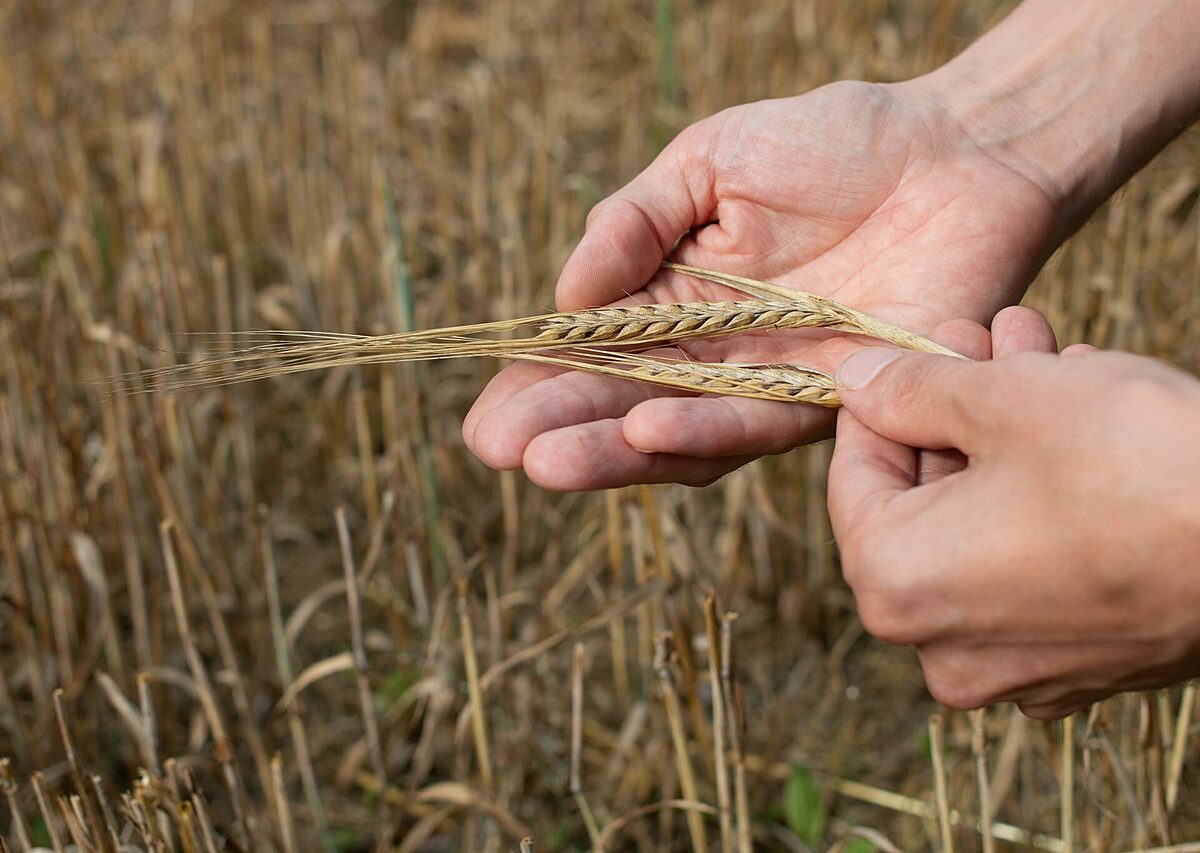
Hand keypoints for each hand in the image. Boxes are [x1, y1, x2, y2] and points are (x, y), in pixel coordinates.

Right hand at [463, 80, 1059, 489]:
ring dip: (617, 453)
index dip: (540, 391)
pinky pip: (766, 420)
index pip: (594, 360)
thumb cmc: (831, 143)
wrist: (955, 149)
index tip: (487, 421)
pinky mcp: (839, 398)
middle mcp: (716, 358)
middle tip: (502, 452)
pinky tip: (647, 432)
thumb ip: (634, 223)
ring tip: (551, 462)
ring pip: (685, 434)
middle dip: (563, 434)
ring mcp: (774, 384)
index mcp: (675, 304)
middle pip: (627, 410)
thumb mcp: (707, 161)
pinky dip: (707, 429)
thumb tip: (566, 299)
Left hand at [828, 310, 1199, 718]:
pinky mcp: (1089, 663)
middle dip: (959, 405)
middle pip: (926, 498)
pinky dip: (1051, 493)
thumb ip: (911, 390)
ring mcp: (1021, 667)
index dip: (884, 397)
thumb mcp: (1006, 400)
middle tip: (988, 335)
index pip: (855, 475)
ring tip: (1043, 352)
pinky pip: (1041, 562)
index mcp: (896, 588)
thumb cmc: (1137, 468)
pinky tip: (1085, 414)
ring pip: (989, 522)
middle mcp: (943, 646)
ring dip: (1010, 434)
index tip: (918, 343)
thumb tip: (855, 379)